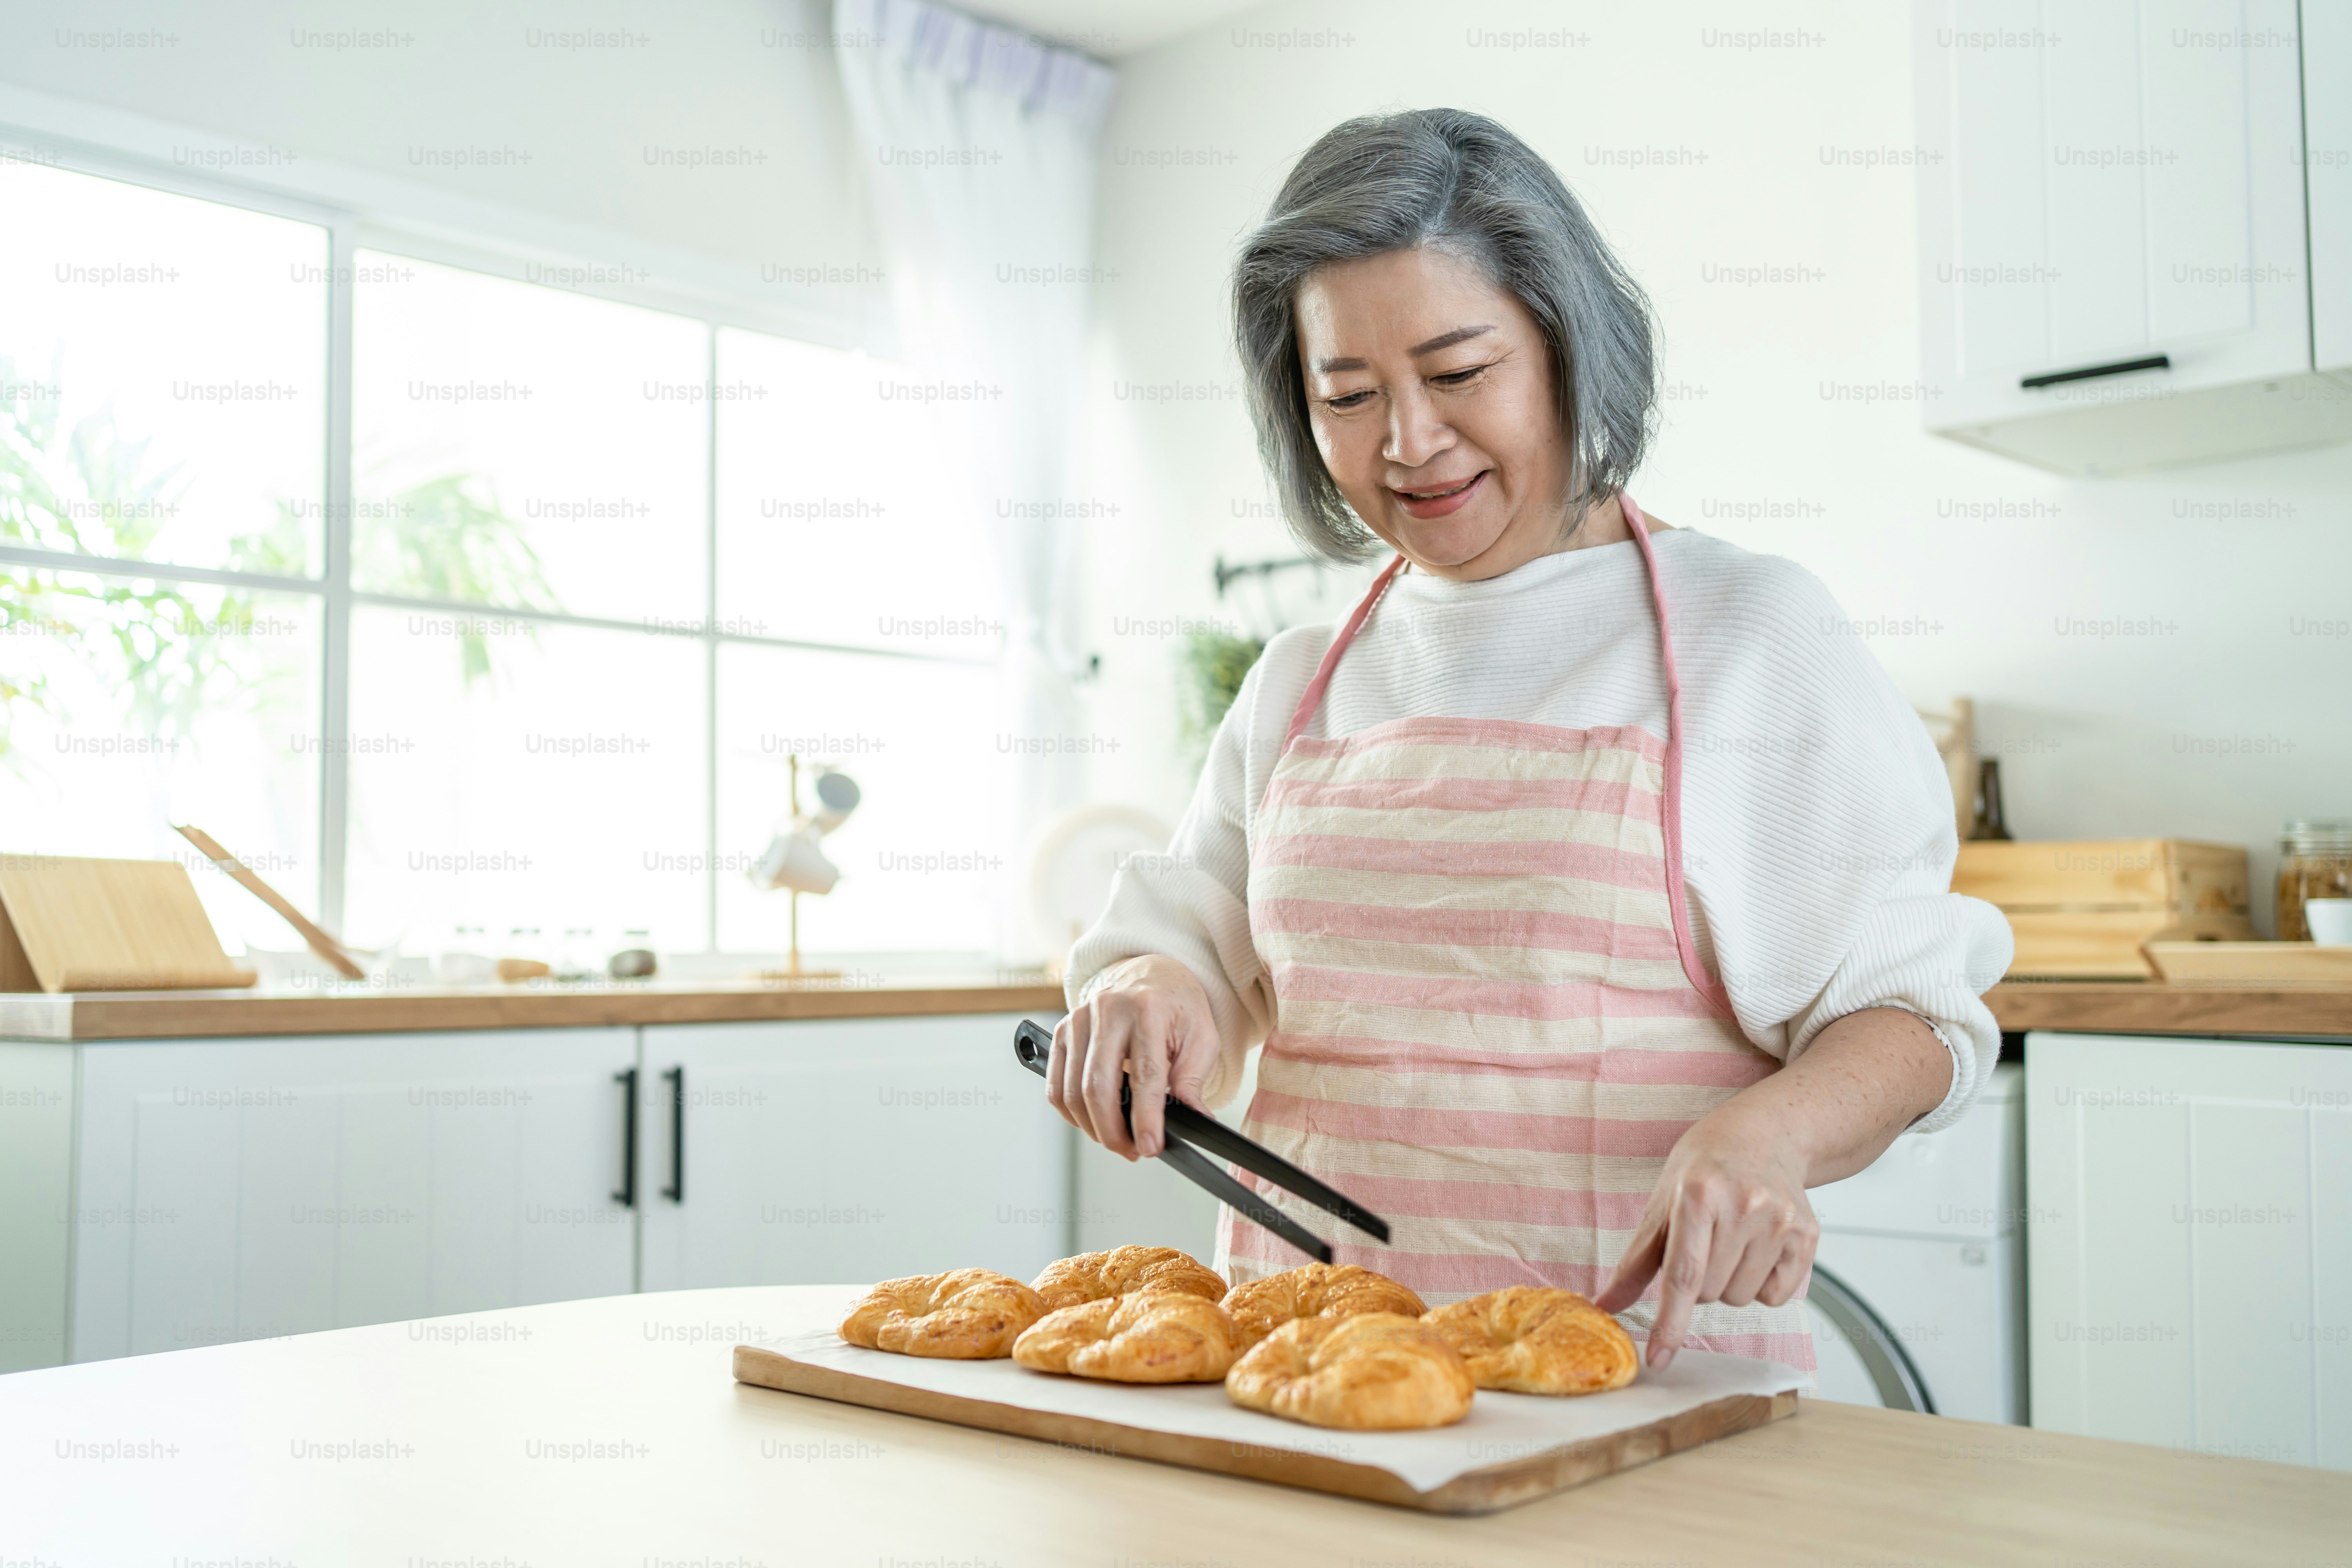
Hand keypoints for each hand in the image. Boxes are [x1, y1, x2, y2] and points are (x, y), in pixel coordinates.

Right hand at [1046, 955, 1220, 1160]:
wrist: (1151, 974)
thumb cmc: (1176, 1006)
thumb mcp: (1200, 1036)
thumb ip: (1193, 1079)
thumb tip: (1194, 1119)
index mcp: (1148, 1009)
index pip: (1143, 1074)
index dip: (1145, 1117)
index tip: (1150, 1147)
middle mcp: (1108, 1011)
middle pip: (1098, 1086)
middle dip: (1113, 1131)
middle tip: (1133, 1151)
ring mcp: (1079, 1020)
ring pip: (1073, 1091)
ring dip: (1092, 1128)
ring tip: (1117, 1140)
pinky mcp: (1062, 1031)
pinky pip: (1056, 1085)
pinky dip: (1071, 1113)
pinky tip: (1093, 1121)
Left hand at [1593, 1108, 1819, 1369]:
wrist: (1764, 1134)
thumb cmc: (1704, 1169)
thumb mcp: (1661, 1203)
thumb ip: (1635, 1261)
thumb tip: (1604, 1306)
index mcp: (1698, 1195)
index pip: (1682, 1276)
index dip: (1669, 1324)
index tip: (1658, 1360)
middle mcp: (1744, 1206)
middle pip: (1710, 1293)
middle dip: (1699, 1282)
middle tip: (1705, 1242)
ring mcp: (1781, 1220)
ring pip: (1742, 1299)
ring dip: (1729, 1283)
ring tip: (1731, 1239)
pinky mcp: (1808, 1234)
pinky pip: (1776, 1297)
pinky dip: (1761, 1283)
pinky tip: (1758, 1245)